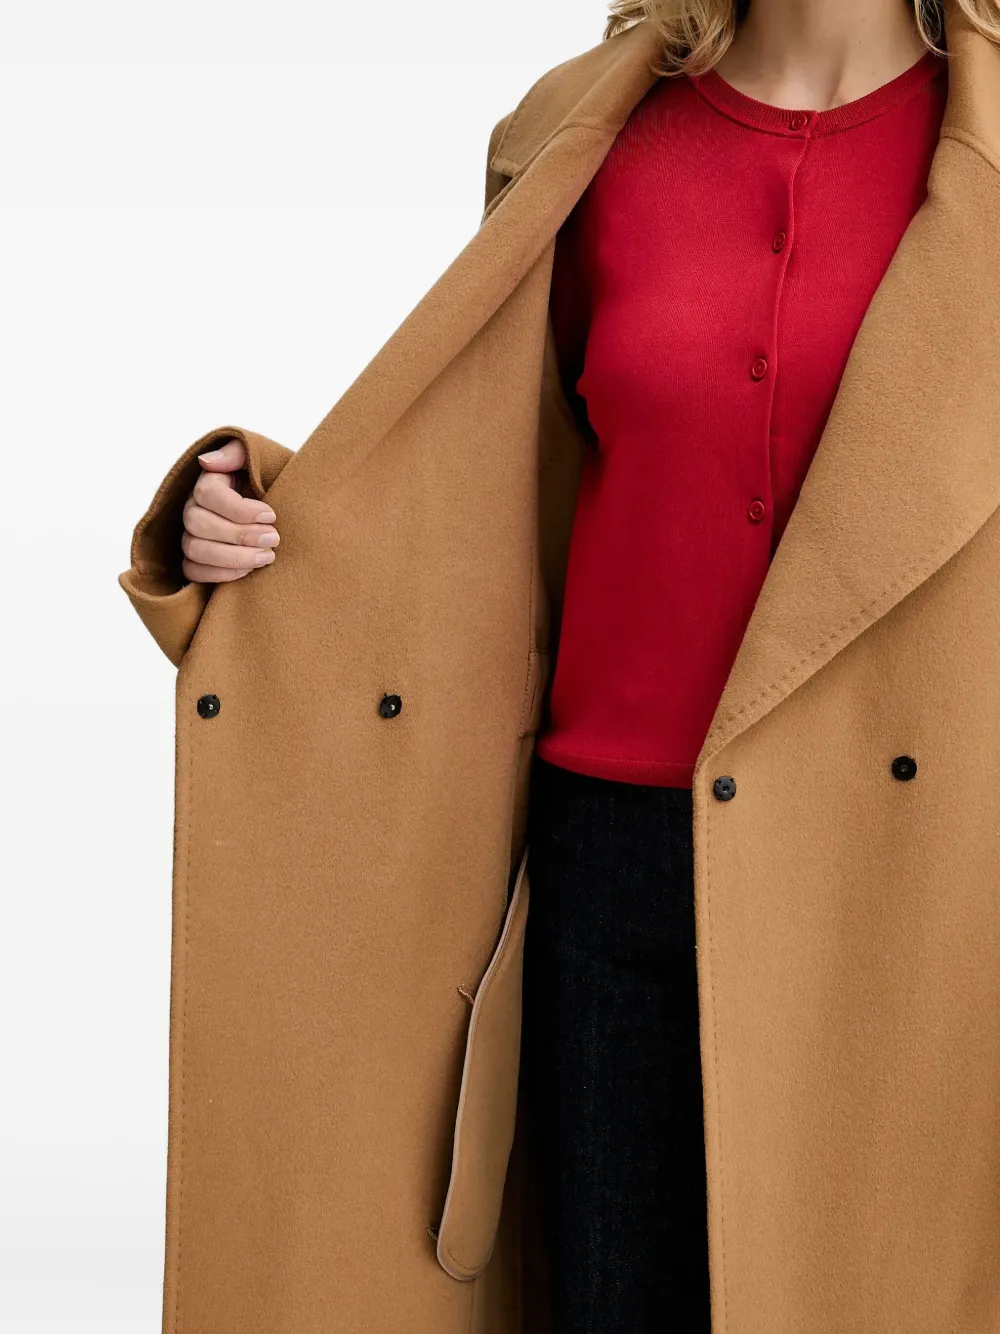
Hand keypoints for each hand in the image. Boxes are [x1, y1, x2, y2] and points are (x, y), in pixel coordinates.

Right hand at [181, 440, 279, 582]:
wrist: (294, 511)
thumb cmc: (278, 482)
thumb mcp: (266, 459)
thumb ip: (238, 452)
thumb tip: (206, 462)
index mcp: (210, 480)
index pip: (208, 494)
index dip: (239, 509)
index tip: (271, 516)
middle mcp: (195, 506)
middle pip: (198, 524)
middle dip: (240, 535)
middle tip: (274, 539)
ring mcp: (193, 533)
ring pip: (195, 549)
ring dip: (233, 557)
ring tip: (267, 557)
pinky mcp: (197, 559)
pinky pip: (193, 571)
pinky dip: (220, 574)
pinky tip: (249, 570)